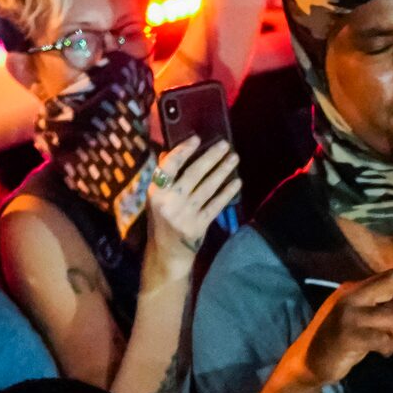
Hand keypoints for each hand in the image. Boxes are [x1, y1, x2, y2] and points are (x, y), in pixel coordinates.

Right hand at [145, 135, 243, 260]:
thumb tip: (168, 152)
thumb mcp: (157, 199)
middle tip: (225, 144)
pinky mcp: (199, 225)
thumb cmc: (161, 221)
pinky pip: (216, 205)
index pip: (169, 166)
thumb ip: (163, 178)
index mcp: (156, 192)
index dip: (183, 151)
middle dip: (211, 157)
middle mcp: (170, 202)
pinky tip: (236, 182)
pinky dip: (227, 193)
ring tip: (234, 158)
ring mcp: (185, 214)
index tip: (197, 139)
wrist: (166, 253)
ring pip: (208, 187)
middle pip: (194, 174)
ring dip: (223, 171)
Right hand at [294, 267, 392, 386]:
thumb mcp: (360, 316)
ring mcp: (348, 315)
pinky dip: (389, 347)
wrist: (310, 362)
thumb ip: (380, 305)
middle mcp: (352, 295)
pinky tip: (384, 352)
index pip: (390, 273)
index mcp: (356, 288)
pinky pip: (383, 338)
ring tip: (392, 344)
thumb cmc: (340, 340)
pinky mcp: (348, 336)